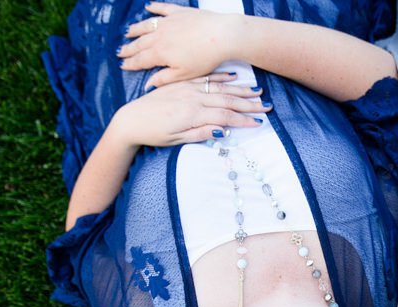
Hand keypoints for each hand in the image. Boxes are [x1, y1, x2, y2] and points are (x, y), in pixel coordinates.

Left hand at [110, 79, 269, 146]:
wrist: (130, 120)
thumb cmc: (153, 134)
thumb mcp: (176, 140)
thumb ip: (200, 133)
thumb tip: (223, 130)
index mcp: (192, 114)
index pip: (225, 116)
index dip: (244, 120)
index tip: (259, 123)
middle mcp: (192, 98)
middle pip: (227, 100)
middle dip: (249, 104)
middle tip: (267, 106)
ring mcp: (187, 88)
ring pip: (219, 88)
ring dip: (240, 90)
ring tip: (257, 91)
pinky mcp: (181, 83)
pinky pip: (206, 78)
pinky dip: (221, 77)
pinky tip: (234, 77)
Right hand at [119, 3, 240, 88]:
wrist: (221, 36)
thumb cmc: (205, 58)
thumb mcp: (184, 75)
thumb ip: (164, 79)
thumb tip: (148, 85)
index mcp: (160, 53)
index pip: (140, 60)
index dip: (130, 63)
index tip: (123, 65)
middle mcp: (160, 35)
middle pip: (140, 43)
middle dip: (129, 48)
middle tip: (120, 51)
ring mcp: (169, 22)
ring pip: (147, 25)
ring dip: (136, 29)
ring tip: (128, 32)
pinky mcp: (179, 12)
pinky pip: (163, 8)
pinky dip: (154, 7)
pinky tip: (148, 7)